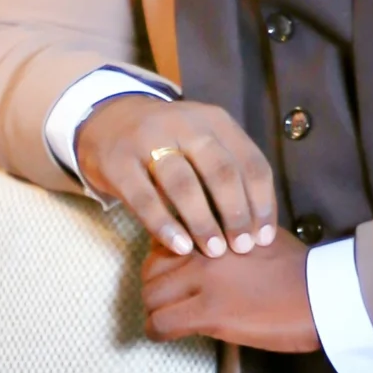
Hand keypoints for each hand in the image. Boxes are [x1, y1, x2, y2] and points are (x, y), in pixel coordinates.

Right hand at [77, 94, 278, 258]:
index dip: (261, 203)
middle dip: (236, 214)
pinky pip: (144, 199)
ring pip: (184, 185)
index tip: (264, 237)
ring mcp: (148, 140)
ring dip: (204, 222)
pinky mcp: (118, 162)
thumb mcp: (202, 143)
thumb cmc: (170, 144)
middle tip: (241, 248)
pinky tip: (180, 247)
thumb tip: (258, 228)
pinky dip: (165, 226)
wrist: (109, 122)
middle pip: (221, 172)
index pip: (250, 162)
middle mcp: (185, 124)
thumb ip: (228, 172)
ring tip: (214, 251)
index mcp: (215, 121)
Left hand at [142, 228, 319, 353]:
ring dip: (155, 310)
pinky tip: (166, 335)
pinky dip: (157, 332)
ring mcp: (204, 281)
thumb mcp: (260, 234)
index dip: (163, 259)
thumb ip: (230, 234)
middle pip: (150, 267)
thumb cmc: (301, 267)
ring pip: (151, 296)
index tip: (170, 275)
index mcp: (217, 228)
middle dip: (154, 287)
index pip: (166, 235)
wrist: (323, 293)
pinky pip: (161, 323)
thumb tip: (215, 244)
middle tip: (167, 301)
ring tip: (167, 319)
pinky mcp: (210, 313)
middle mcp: (204, 249)